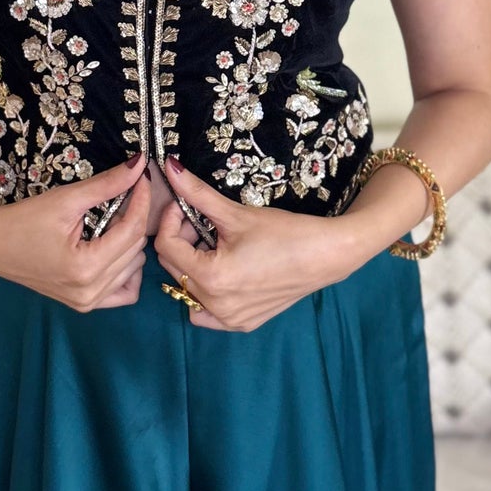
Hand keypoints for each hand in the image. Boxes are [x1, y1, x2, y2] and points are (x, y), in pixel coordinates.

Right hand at [0, 156, 151, 309]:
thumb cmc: (23, 220)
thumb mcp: (65, 200)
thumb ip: (106, 185)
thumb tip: (139, 165)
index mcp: (85, 268)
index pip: (131, 231)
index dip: (141, 200)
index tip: (142, 178)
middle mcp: (89, 292)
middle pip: (135, 250)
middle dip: (135, 219)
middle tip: (125, 196)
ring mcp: (87, 303)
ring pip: (134, 269)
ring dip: (131, 243)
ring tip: (114, 221)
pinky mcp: (84, 305)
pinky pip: (123, 292)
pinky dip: (126, 270)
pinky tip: (114, 250)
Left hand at [152, 158, 355, 331]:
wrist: (324, 255)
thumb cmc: (284, 232)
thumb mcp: (236, 213)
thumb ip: (198, 194)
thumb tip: (170, 167)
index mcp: (211, 277)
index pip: (166, 247)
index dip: (169, 221)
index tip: (184, 206)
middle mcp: (215, 305)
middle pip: (174, 269)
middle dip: (181, 241)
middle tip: (202, 222)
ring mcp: (229, 319)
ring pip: (187, 291)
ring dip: (191, 267)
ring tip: (214, 246)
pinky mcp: (242, 323)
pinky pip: (206, 313)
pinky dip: (205, 294)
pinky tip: (222, 274)